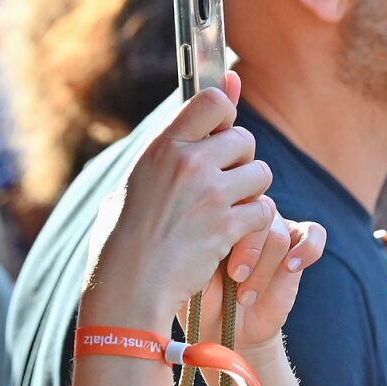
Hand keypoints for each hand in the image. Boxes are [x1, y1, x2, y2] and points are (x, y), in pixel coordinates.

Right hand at [80, 72, 273, 329]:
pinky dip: (252, 227)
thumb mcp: (134, 184)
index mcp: (161, 148)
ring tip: (225, 214)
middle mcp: (187, 163)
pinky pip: (263, 211)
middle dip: (240, 161)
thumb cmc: (123, 238)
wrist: (128, 284)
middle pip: (244, 138)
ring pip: (261, 174)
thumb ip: (167, 152)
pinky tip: (229, 239)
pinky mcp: (227, 225)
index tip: (219, 135)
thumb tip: (197, 118)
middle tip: (223, 186)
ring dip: (250, 193)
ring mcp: (210, 193)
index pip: (213, 100)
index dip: (225, 116)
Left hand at [185, 206, 326, 357]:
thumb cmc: (202, 300)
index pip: (230, 202)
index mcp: (217, 217)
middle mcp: (246, 219)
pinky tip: (290, 268)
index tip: (216, 258)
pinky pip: (313, 233)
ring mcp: (273, 231)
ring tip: (246, 296)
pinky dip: (307, 249)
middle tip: (235, 277)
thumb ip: (202, 245)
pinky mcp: (297, 247)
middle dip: (249, 250)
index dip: (229, 227)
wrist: (225, 328)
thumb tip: (214, 225)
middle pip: (259, 215)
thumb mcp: (193, 273)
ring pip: (279, 234)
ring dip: (264, 268)